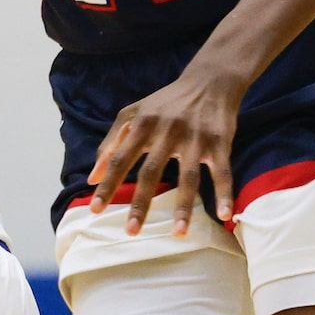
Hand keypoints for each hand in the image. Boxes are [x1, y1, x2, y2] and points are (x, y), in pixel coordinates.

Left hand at [86, 67, 243, 236]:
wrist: (209, 81)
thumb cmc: (166, 103)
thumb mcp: (133, 114)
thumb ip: (110, 143)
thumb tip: (91, 177)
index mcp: (143, 125)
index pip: (120, 159)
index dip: (107, 184)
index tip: (96, 209)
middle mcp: (167, 131)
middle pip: (151, 171)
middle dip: (141, 203)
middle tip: (131, 231)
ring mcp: (195, 137)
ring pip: (188, 176)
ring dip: (184, 206)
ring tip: (178, 233)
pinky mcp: (220, 141)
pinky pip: (221, 171)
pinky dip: (224, 192)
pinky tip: (224, 214)